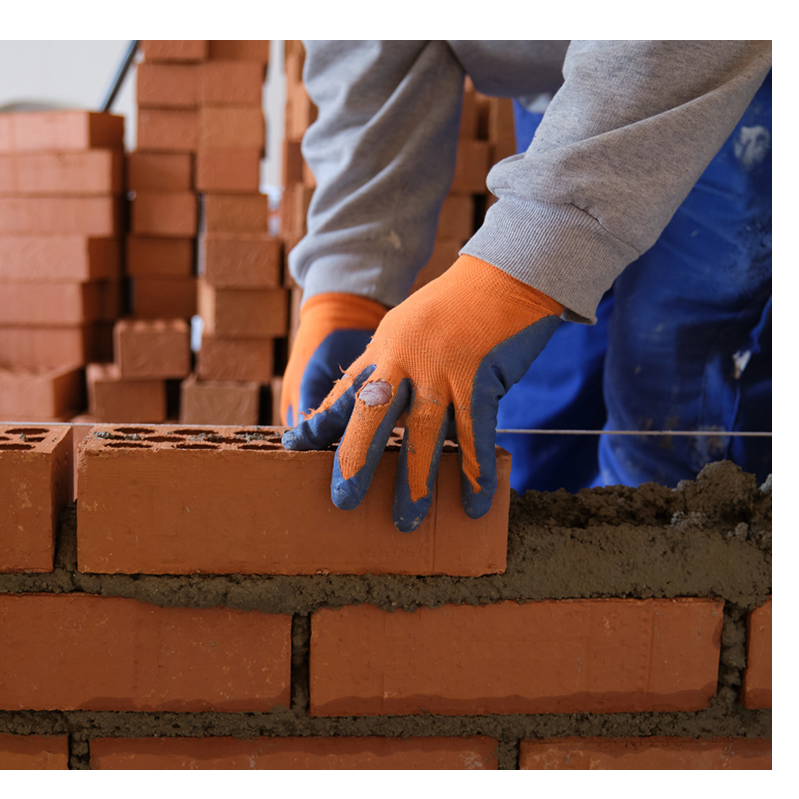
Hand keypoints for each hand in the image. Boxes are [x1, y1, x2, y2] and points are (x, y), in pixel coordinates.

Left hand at [281, 256, 561, 529]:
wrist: (503, 276)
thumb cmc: (456, 303)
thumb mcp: (408, 324)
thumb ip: (389, 362)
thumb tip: (373, 405)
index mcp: (385, 347)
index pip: (346, 392)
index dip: (321, 423)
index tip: (295, 448)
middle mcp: (407, 361)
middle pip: (372, 418)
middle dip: (355, 462)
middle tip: (343, 501)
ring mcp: (443, 372)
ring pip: (423, 437)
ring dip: (415, 484)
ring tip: (406, 522)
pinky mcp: (480, 380)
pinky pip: (475, 437)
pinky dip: (474, 474)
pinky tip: (475, 503)